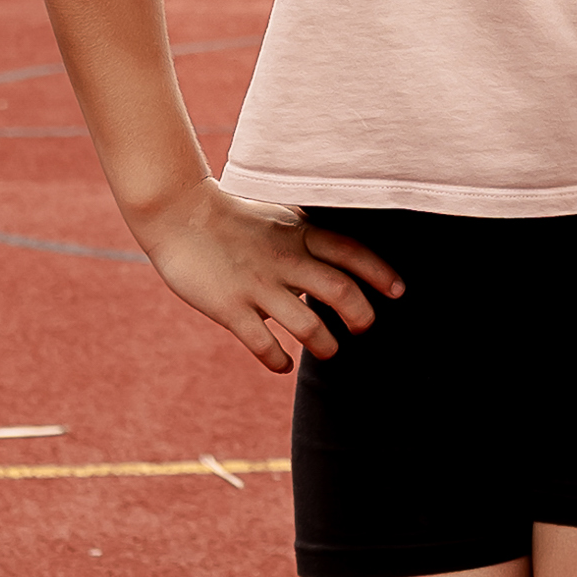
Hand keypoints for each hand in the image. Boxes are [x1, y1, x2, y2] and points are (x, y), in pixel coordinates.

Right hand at [142, 182, 399, 374]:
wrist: (178, 212)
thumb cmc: (231, 218)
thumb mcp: (278, 218)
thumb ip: (306, 239)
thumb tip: (336, 264)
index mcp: (298, 233)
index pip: (351, 252)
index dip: (380, 273)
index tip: (398, 292)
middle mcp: (284, 260)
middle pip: (340, 292)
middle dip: (361, 317)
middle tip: (362, 329)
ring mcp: (257, 285)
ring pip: (308, 326)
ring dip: (325, 345)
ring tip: (328, 352)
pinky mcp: (229, 308)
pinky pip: (263, 344)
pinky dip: (278, 360)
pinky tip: (282, 364)